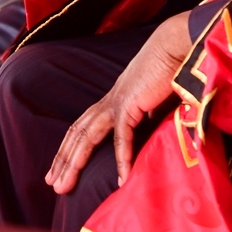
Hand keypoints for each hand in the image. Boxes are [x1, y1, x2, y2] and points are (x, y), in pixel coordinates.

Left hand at [45, 11, 194, 193]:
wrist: (178, 45)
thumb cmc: (171, 69)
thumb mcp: (155, 98)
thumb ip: (149, 115)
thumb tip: (149, 127)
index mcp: (113, 99)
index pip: (82, 127)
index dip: (70, 148)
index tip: (61, 169)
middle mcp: (109, 100)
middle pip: (77, 133)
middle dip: (63, 160)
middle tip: (52, 184)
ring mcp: (117, 101)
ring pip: (86, 136)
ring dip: (74, 162)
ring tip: (64, 186)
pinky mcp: (131, 103)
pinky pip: (122, 136)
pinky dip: (122, 159)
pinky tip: (122, 179)